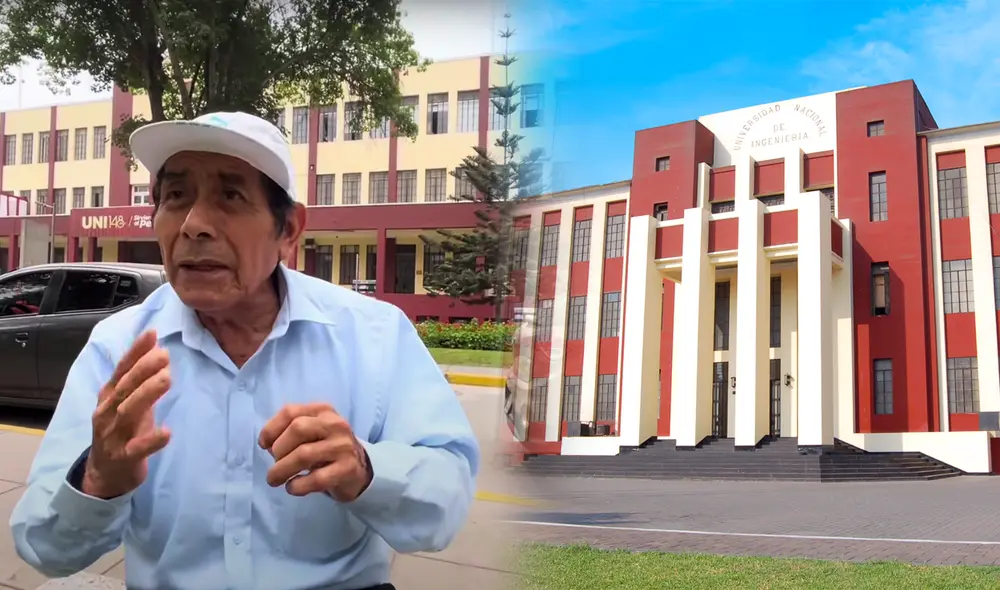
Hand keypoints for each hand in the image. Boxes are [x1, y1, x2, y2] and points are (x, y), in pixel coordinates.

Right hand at [83, 330, 171, 499]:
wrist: (105, 473)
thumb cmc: (122, 430)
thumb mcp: (129, 402)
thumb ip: (140, 378)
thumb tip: (157, 347)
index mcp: (109, 396)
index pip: (121, 370)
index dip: (135, 352)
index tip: (152, 333)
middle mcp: (107, 412)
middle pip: (124, 387)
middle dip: (143, 369)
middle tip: (164, 355)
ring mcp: (113, 436)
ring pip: (128, 412)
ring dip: (147, 394)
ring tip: (167, 379)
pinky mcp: (123, 457)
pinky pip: (137, 448)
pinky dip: (151, 440)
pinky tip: (167, 432)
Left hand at [258, 403, 371, 500]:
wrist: (359, 469)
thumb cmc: (326, 449)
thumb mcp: (311, 433)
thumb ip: (288, 432)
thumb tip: (267, 444)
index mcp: (323, 411)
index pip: (290, 412)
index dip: (271, 429)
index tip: (264, 445)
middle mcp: (335, 424)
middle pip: (297, 428)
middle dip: (279, 449)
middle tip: (275, 464)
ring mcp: (343, 446)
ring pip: (304, 454)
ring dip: (282, 470)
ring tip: (275, 480)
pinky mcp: (347, 469)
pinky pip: (316, 478)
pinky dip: (298, 485)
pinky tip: (293, 487)